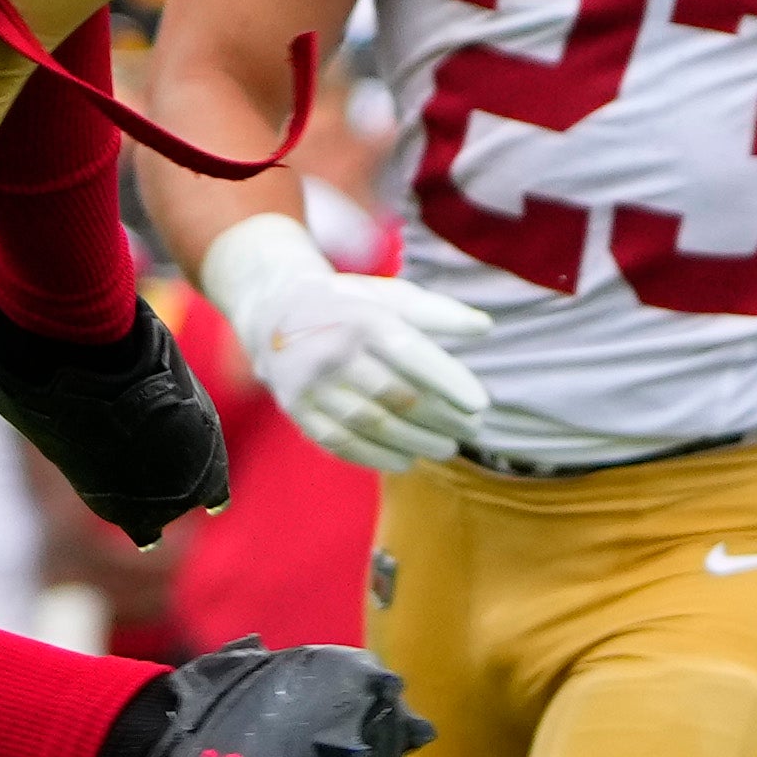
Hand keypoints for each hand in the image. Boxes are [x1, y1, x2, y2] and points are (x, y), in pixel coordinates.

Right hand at [199, 217, 492, 474]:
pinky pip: (340, 443)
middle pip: (396, 395)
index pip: (410, 353)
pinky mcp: (298, 410)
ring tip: (447, 447)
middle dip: (441, 417)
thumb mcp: (388, 296)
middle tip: (471, 429)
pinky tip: (406, 461)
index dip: (448, 381)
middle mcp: (332, 352)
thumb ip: (436, 312)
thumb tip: (484, 326)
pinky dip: (376, 457)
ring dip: (415, 442)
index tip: (481, 404)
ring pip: (372, 424)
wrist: (272, 314)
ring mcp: (310, 385)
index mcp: (360, 319)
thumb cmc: (348, 305)